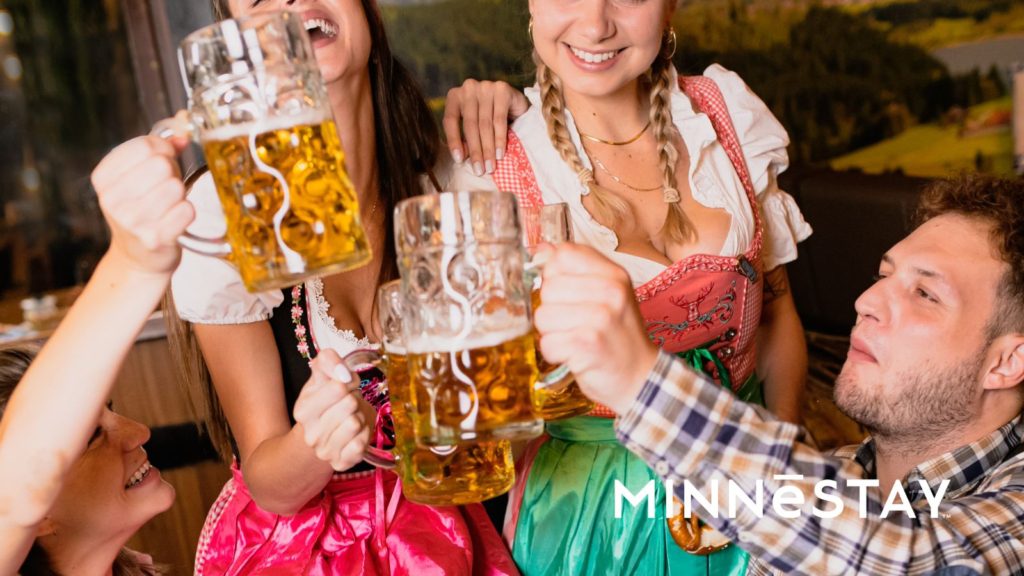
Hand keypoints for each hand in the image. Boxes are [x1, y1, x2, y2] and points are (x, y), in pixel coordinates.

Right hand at [90, 123, 193, 274]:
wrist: (138, 257)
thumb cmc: (142, 209)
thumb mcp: (139, 175)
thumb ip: (161, 146)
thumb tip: (184, 123)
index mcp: (103, 177)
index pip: (144, 146)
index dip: (163, 149)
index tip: (161, 160)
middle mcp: (112, 199)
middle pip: (161, 165)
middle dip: (172, 173)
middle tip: (166, 187)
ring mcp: (132, 220)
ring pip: (176, 187)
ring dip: (180, 194)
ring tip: (168, 205)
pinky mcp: (155, 238)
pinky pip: (187, 210)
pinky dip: (187, 212)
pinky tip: (174, 220)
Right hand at [293, 350, 374, 470]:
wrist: (330, 432)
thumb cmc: (328, 401)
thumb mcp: (323, 376)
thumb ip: (328, 361)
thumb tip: (342, 371)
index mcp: (302, 410)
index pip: (338, 387)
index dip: (349, 381)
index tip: (346, 385)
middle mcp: (310, 434)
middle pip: (349, 404)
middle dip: (354, 400)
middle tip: (348, 404)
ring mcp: (324, 452)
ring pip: (355, 423)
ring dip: (359, 416)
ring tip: (350, 417)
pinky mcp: (341, 463)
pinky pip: (361, 443)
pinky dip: (364, 434)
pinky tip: (355, 434)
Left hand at [443, 79, 528, 175]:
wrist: (515, 105)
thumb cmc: (490, 118)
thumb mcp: (474, 128)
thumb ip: (465, 139)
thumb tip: (461, 158)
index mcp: (455, 95)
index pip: (450, 120)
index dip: (453, 141)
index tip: (459, 161)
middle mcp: (468, 88)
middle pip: (470, 125)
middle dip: (475, 150)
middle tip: (480, 170)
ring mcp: (485, 86)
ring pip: (485, 124)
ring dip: (488, 149)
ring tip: (490, 166)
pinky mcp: (502, 89)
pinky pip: (499, 120)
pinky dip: (499, 139)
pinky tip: (500, 153)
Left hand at [533, 244, 658, 414]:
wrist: (640, 378)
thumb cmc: (618, 336)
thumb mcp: (607, 295)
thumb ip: (576, 270)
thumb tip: (542, 249)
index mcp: (614, 274)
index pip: (563, 254)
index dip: (555, 274)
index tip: (568, 294)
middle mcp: (610, 291)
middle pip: (548, 288)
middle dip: (553, 310)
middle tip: (577, 325)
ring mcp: (600, 317)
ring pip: (543, 316)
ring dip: (553, 334)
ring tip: (576, 340)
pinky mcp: (587, 343)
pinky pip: (547, 342)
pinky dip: (555, 354)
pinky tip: (575, 355)